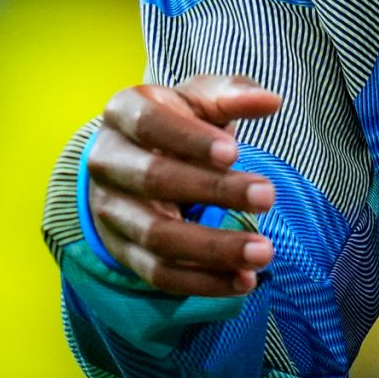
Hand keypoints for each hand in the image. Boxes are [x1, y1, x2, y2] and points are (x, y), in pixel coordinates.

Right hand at [84, 75, 281, 296]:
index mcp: (123, 112)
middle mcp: (107, 162)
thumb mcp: (198, 98)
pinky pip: (159, 274)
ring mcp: (111, 211)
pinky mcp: (123, 251)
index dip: (191, 140)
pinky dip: (202, 283)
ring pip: (156, 235)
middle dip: (213, 191)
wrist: (131, 158)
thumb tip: (271, 102)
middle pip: (154, 179)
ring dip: (213, 248)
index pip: (150, 124)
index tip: (235, 152)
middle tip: (268, 196)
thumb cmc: (176, 121)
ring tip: (263, 252)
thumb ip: (232, 93)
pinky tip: (243, 281)